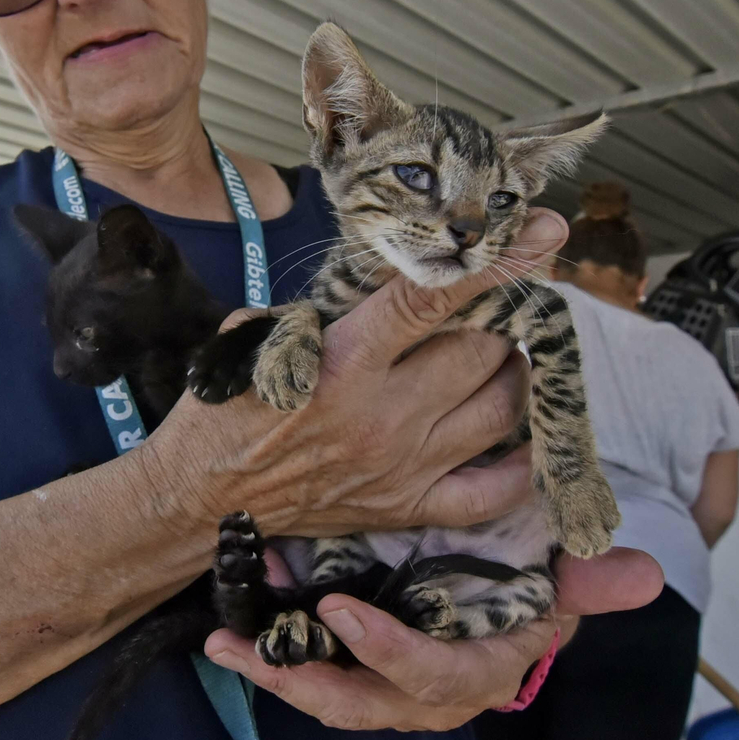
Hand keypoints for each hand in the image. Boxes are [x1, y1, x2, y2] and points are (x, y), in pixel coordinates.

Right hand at [152, 209, 568, 537]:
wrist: (199, 496)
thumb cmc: (226, 408)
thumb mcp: (259, 336)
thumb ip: (323, 307)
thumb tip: (382, 278)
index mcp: (343, 361)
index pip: (431, 299)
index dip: (491, 263)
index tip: (539, 232)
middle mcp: (383, 413)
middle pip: (482, 350)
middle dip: (507, 313)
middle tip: (512, 295)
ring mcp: (403, 465)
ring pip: (501, 409)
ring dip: (514, 372)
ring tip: (506, 352)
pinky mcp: (408, 507)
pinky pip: (494, 492)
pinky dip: (521, 462)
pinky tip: (522, 433)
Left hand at [203, 547, 661, 729]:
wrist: (507, 604)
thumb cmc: (530, 588)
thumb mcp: (560, 581)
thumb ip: (591, 581)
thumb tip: (643, 575)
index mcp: (480, 671)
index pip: (434, 676)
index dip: (387, 651)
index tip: (339, 612)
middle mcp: (430, 694)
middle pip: (364, 703)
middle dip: (304, 680)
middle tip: (251, 649)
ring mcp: (390, 690)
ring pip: (329, 697)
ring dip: (273, 673)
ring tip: (225, 644)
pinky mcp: (358, 673)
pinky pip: (311, 674)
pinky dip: (270, 653)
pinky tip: (231, 630)